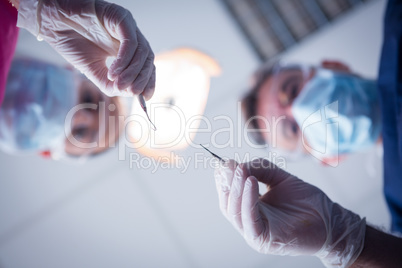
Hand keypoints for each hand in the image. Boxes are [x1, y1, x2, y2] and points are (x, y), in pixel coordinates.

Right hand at [17, 0, 154, 97]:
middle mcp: (131, 36)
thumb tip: (128, 94)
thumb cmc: (72, 42)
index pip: (146, 66)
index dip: (148, 82)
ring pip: (142, 51)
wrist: (52, 22)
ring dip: (132, 72)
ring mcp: (127, 26)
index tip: (144, 97)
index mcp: (127, 48)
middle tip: (132, 92)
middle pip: (148, 59)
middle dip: (142, 79)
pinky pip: (130, 42)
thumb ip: (110, 84)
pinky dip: (124, 60)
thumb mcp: (94, 71)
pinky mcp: (121, 18)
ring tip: (118, 84)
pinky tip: (113, 71)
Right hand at [214, 159, 365, 266]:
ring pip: (235, 212)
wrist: (330, 219)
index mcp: (251, 209)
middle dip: (227, 182)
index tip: (224, 161)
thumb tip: (240, 164)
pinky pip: (250, 220)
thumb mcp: (281, 179)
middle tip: (229, 164)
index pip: (229, 195)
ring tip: (240, 169)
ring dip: (235, 189)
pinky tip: (250, 182)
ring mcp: (255, 233)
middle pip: (228, 203)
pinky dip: (247, 200)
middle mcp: (249, 222)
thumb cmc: (307, 202)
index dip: (224, 178)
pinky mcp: (264, 240)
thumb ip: (261, 169)